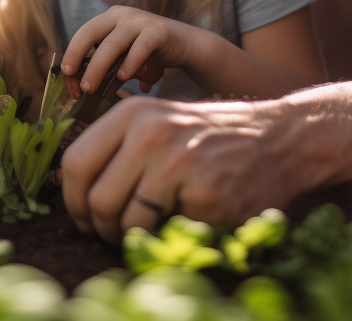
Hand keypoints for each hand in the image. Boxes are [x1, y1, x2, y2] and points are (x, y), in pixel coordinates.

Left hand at [60, 5, 206, 94]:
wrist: (187, 46)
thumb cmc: (151, 56)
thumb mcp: (125, 60)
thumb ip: (107, 68)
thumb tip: (80, 90)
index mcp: (109, 19)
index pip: (83, 35)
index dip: (71, 56)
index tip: (66, 80)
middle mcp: (121, 15)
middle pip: (91, 34)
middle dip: (77, 58)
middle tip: (73, 82)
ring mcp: (140, 20)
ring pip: (112, 43)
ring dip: (98, 67)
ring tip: (90, 88)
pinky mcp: (158, 30)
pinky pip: (140, 47)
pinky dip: (130, 63)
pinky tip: (123, 78)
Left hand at [60, 95, 298, 243]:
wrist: (280, 139)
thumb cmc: (213, 139)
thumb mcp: (162, 123)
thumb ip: (118, 146)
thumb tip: (71, 186)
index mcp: (134, 113)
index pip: (76, 162)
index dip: (73, 200)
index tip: (84, 218)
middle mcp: (151, 131)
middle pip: (96, 199)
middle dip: (100, 228)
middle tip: (115, 236)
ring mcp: (177, 161)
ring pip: (124, 221)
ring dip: (132, 238)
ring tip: (152, 231)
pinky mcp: (203, 192)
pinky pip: (163, 232)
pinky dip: (170, 235)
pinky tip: (189, 219)